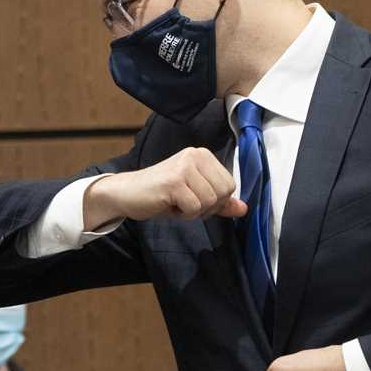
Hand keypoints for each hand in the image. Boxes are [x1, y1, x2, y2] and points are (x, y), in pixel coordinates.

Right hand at [83, 148, 246, 228]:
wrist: (127, 193)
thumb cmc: (160, 195)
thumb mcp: (194, 196)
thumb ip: (219, 201)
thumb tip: (243, 209)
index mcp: (203, 155)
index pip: (230, 185)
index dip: (215, 201)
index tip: (193, 199)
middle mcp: (195, 156)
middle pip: (224, 193)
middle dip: (206, 207)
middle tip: (184, 203)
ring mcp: (184, 167)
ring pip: (209, 202)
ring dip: (193, 212)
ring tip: (175, 203)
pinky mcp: (174, 182)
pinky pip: (194, 208)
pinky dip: (182, 215)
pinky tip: (168, 206)